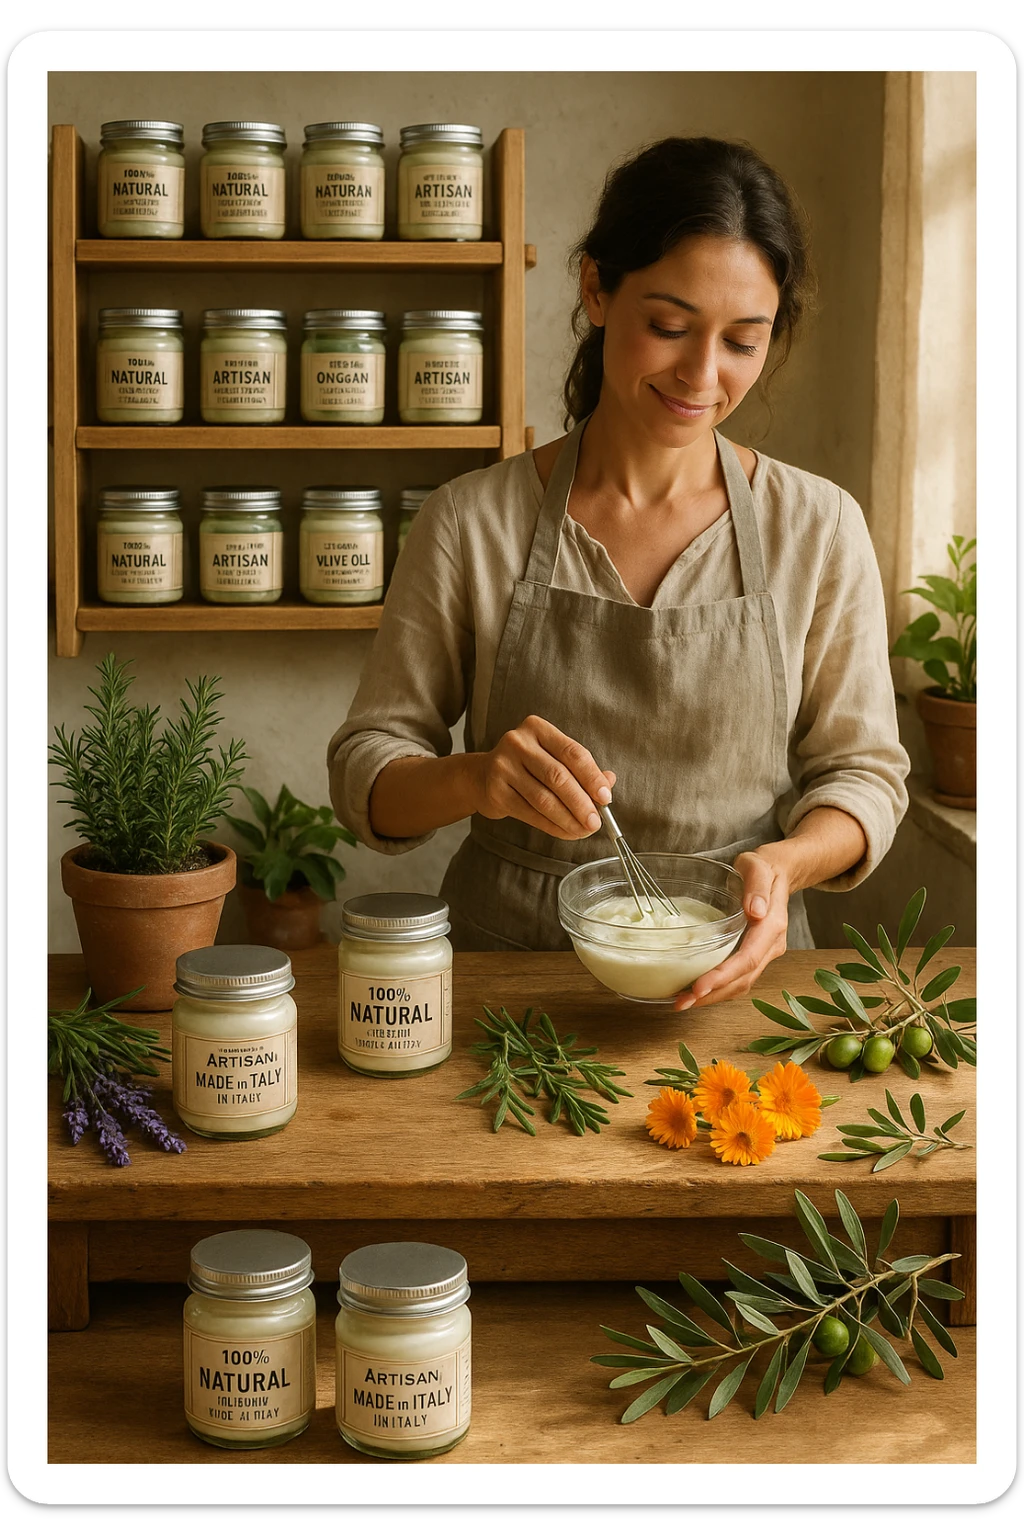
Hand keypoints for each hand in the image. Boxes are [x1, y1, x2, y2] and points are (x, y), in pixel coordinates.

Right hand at [471, 715, 615, 839]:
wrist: (482, 777)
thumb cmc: (527, 767)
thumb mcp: (553, 759)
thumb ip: (581, 769)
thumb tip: (609, 783)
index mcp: (538, 729)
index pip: (572, 752)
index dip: (592, 777)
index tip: (606, 797)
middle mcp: (518, 743)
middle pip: (558, 776)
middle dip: (581, 802)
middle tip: (595, 822)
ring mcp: (503, 766)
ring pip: (544, 798)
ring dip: (568, 819)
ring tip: (583, 830)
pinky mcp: (496, 791)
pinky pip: (530, 813)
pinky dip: (552, 826)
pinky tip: (566, 832)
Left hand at [673, 846, 789, 1010]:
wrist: (778, 872)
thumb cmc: (763, 867)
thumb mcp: (758, 866)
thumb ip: (757, 886)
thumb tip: (755, 911)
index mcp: (772, 926)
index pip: (748, 959)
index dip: (723, 976)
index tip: (699, 987)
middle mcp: (771, 945)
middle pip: (743, 979)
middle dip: (712, 995)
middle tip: (681, 1003)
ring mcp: (765, 953)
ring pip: (741, 984)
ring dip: (713, 997)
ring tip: (682, 1002)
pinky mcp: (755, 955)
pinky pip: (738, 977)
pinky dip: (718, 988)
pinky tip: (696, 990)